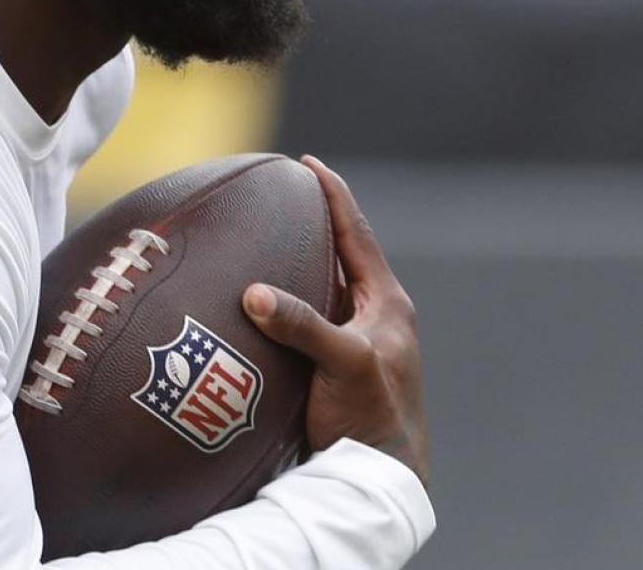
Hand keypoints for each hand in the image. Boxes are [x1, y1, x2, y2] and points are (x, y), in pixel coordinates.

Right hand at [242, 155, 428, 488]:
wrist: (377, 479)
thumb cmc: (374, 420)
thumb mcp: (344, 364)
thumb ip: (304, 326)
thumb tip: (255, 293)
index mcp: (387, 304)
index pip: (356, 234)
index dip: (333, 195)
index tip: (308, 163)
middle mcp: (372, 317)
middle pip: (340, 255)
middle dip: (313, 223)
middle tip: (282, 193)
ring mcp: (353, 342)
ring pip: (321, 289)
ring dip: (296, 263)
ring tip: (264, 237)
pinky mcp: (332, 367)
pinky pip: (305, 320)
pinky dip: (283, 303)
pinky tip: (256, 302)